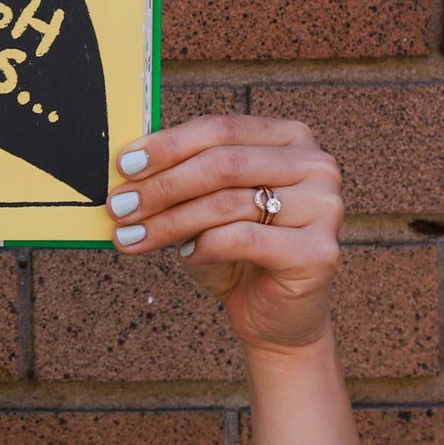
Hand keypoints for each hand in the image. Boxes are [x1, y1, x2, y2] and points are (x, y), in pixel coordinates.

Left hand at [109, 114, 343, 352]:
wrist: (275, 316)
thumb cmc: (236, 251)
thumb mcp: (206, 202)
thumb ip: (181, 172)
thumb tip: (129, 159)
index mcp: (289, 138)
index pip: (220, 128)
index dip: (167, 145)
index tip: (124, 165)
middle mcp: (315, 165)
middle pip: (222, 163)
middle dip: (162, 185)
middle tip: (120, 205)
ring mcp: (323, 207)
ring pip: (227, 201)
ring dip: (169, 220)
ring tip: (132, 235)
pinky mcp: (319, 252)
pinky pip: (243, 238)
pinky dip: (204, 245)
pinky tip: (185, 255)